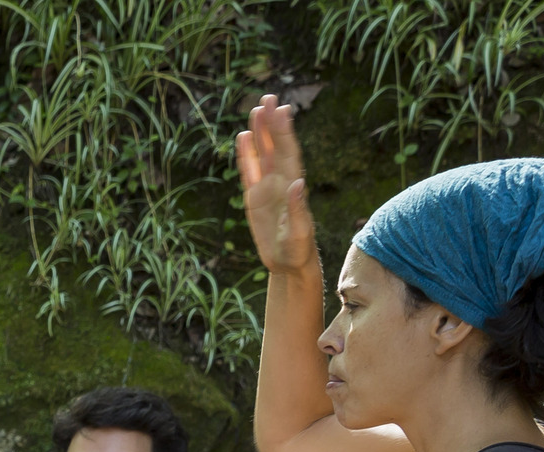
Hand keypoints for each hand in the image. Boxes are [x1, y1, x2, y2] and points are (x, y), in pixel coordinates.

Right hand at [236, 93, 317, 274]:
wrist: (288, 263)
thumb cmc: (298, 250)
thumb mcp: (299, 234)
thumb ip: (298, 210)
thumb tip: (297, 184)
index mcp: (293, 187)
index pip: (288, 153)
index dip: (285, 132)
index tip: (282, 110)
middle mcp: (281, 182)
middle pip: (275, 146)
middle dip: (272, 123)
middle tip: (269, 97)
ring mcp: (267, 188)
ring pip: (262, 154)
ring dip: (260, 132)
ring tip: (257, 108)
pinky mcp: (254, 198)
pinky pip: (249, 171)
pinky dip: (247, 154)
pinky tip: (244, 137)